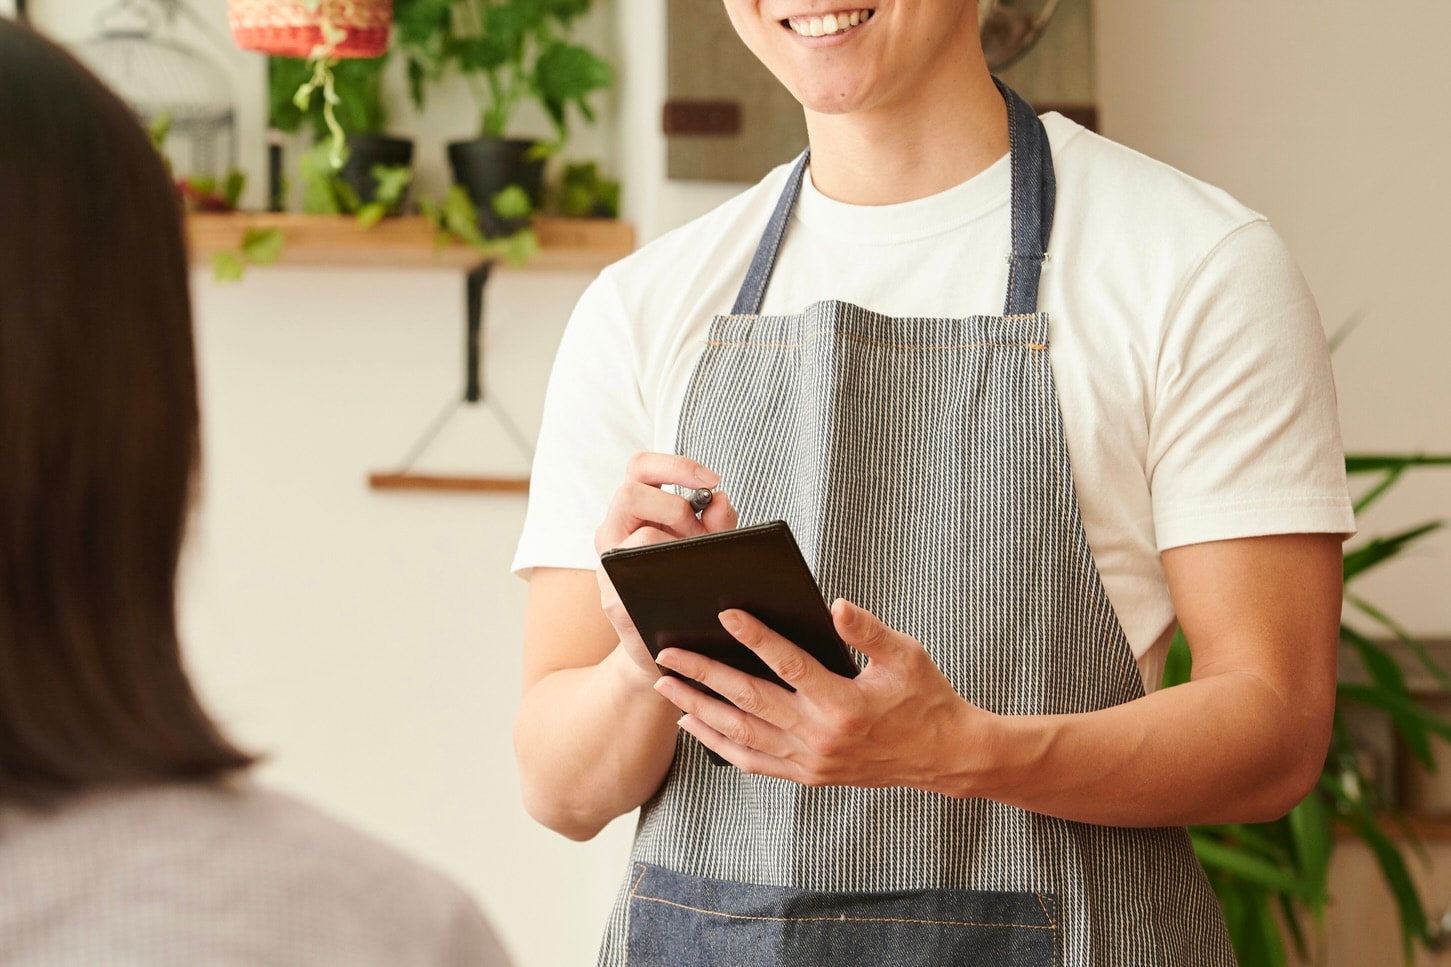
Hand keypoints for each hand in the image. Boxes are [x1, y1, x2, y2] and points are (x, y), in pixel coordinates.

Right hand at [594, 452, 737, 677]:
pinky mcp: (613, 603)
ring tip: (697, 563)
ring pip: (639, 537)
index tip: (712, 479)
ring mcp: (607, 568)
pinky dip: (672, 579)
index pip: (639, 467)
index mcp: (632, 512)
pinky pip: (640, 581)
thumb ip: (717, 522)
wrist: (662, 646)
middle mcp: (612, 534)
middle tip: (698, 532)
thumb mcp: (704, 547)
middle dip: (675, 507)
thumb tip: (719, 499)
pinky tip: (692, 587)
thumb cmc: (684, 587)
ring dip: (676, 543)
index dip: (676, 465)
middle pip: (629, 492)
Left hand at [652, 598, 988, 792]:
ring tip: (667, 686)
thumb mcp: (906, 656)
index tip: (725, 613)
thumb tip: (834, 604)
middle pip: (749, 700)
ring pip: (741, 734)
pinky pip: (752, 762)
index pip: (788, 665)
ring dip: (700, 708)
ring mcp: (810, 761)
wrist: (943, 757)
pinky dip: (719, 744)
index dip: (755, 637)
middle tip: (667, 652)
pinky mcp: (807, 775)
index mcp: (844, 704)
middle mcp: (820, 737)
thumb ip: (867, 631)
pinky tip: (695, 724)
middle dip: (703, 674)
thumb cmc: (925, 698)